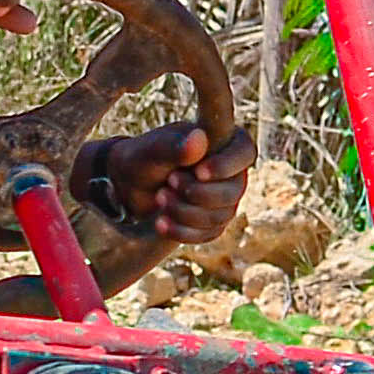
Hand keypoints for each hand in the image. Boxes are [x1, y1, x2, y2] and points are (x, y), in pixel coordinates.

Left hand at [75, 120, 251, 240]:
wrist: (129, 188)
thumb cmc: (142, 159)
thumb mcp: (151, 151)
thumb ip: (173, 146)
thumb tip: (199, 140)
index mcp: (222, 141)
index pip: (244, 151)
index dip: (226, 165)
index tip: (198, 172)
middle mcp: (230, 171)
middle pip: (234, 191)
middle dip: (197, 193)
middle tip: (168, 183)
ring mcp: (225, 199)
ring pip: (221, 216)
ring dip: (186, 211)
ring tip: (160, 197)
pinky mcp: (214, 223)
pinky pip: (208, 234)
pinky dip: (183, 230)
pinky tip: (161, 223)